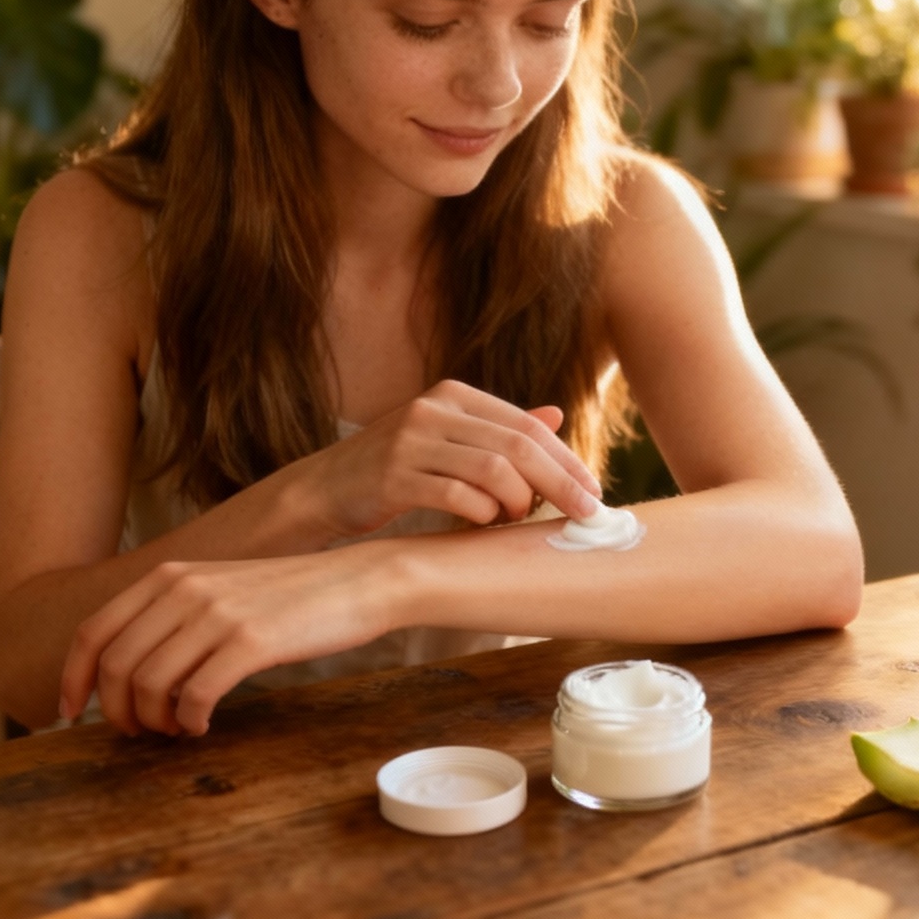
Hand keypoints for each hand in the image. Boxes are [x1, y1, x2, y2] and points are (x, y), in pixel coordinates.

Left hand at [60, 549, 397, 736]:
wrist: (357, 582)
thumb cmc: (289, 596)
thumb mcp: (219, 587)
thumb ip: (173, 613)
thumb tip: (130, 668)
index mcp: (169, 575)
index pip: (93, 631)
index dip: (73, 679)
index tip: (71, 713)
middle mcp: (185, 589)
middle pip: (115, 665)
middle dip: (115, 711)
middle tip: (136, 732)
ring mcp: (217, 614)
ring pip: (149, 685)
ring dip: (153, 721)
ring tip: (175, 729)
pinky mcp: (250, 642)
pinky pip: (195, 697)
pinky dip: (190, 722)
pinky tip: (203, 726)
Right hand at [308, 379, 602, 536]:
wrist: (325, 489)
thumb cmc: (397, 468)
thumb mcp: (448, 438)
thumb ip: (498, 429)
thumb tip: (556, 415)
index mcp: (453, 394)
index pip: (526, 426)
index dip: (566, 460)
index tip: (593, 492)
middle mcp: (433, 410)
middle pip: (518, 447)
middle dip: (560, 483)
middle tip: (585, 513)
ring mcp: (411, 441)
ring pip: (493, 471)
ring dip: (519, 502)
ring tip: (519, 518)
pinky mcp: (393, 477)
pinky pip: (457, 497)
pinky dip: (482, 514)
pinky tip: (484, 523)